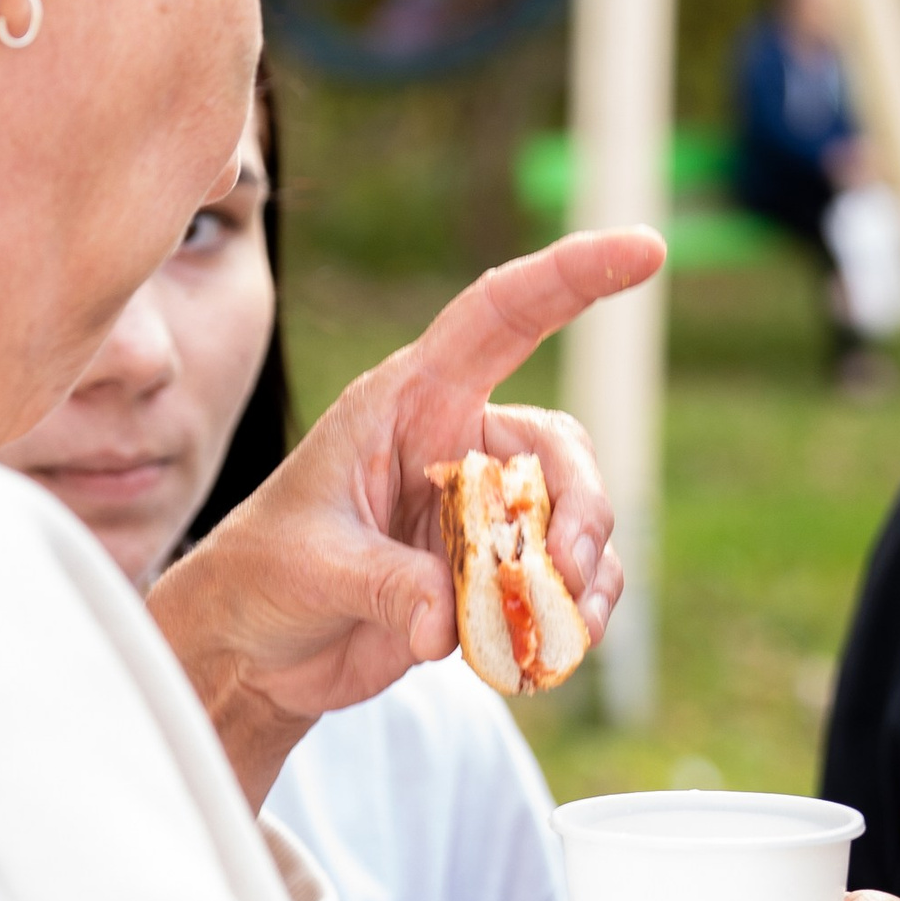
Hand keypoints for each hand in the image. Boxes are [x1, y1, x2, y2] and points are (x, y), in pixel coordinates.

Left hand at [148, 226, 664, 805]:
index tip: (644, 249)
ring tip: (564, 627)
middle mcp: (457, 440)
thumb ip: (384, 583)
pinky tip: (553, 651)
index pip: (499, 315)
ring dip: (584, 572)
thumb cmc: (264, 575)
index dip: (570, 275)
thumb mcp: (311, 567)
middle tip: (565, 571)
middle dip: (580, 508)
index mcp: (409, 400)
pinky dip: (575, 612)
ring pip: (575, 516)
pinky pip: (567, 578)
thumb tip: (447, 620)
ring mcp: (483, 508)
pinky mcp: (494, 570)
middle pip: (561, 446)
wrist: (255, 647)